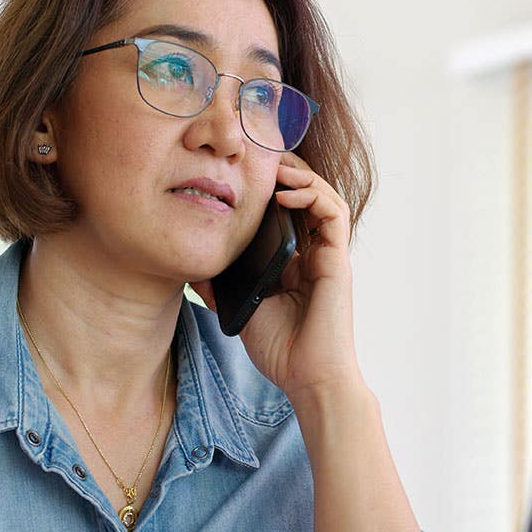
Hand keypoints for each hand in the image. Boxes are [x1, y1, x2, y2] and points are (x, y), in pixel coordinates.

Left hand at [191, 152, 364, 403]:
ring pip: (324, 195)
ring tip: (274, 165)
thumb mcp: (241, 308)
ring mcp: (328, 255)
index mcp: (295, 262)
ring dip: (301, 175)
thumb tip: (193, 269)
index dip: (272, 186)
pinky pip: (333, 214)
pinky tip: (285, 193)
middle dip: (287, 169)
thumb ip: (222, 286)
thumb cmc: (281, 349)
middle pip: (308, 195)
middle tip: (260, 153)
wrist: (308, 378)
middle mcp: (314, 253)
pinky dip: (312, 195)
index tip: (244, 169)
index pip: (288, 210)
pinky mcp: (338, 261)